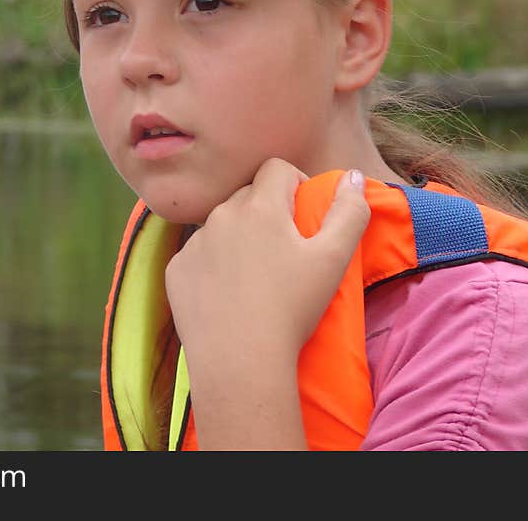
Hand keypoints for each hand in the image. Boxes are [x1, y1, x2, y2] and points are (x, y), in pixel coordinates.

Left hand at [164, 157, 369, 448]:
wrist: (240, 360)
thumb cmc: (293, 308)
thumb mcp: (334, 259)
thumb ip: (349, 212)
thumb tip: (351, 176)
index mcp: (260, 206)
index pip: (276, 168)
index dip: (294, 183)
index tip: (303, 214)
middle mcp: (221, 215)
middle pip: (248, 195)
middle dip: (267, 211)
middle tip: (284, 250)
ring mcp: (194, 243)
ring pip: (221, 224)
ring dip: (239, 236)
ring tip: (256, 275)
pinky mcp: (176, 270)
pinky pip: (198, 254)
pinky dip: (213, 264)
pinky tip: (228, 294)